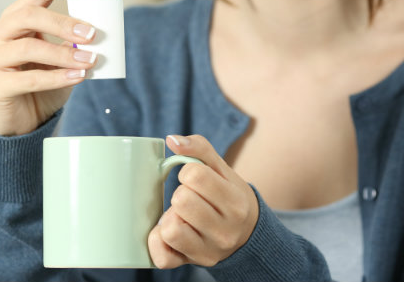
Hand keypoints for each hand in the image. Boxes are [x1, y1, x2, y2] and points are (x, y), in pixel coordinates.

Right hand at [0, 0, 98, 135]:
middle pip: (28, 15)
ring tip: (89, 61)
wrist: (21, 123)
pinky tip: (78, 77)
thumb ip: (73, 43)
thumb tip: (98, 31)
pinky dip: (57, 77)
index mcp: (14, 19)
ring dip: (63, 54)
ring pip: (29, 47)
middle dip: (63, 23)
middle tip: (92, 34)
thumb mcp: (61, 59)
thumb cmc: (41, 86)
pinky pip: (29, 78)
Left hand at [148, 134, 259, 267]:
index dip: (188, 172)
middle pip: (180, 200)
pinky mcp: (191, 264)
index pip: (194, 175)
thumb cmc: (228, 197)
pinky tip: (167, 233)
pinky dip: (158, 242)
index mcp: (236, 203)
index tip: (195, 180)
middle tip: (189, 200)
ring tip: (180, 217)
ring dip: (169, 218)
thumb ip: (199, 148)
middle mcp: (226, 231)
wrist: (246, 236)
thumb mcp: (222, 170)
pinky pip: (162, 257)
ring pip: (170, 229)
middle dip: (179, 194)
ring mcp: (209, 252)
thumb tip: (171, 140)